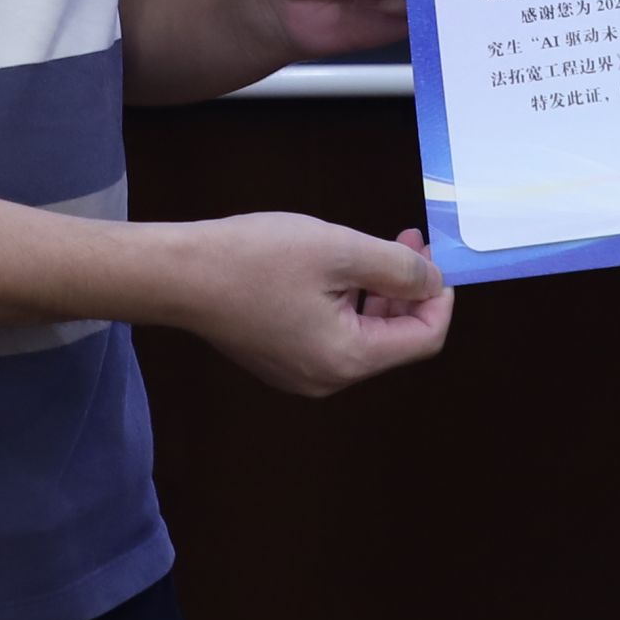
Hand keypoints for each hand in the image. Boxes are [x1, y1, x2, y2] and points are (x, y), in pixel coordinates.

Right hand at [170, 216, 453, 396]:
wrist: (180, 275)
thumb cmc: (256, 259)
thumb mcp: (340, 250)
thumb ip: (397, 268)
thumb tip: (433, 282)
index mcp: (348, 359)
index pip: (423, 340)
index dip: (439, 298)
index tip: (436, 258)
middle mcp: (327, 379)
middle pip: (394, 340)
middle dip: (409, 290)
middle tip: (409, 240)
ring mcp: (301, 374)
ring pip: (364, 336)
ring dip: (380, 292)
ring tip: (378, 247)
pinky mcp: (281, 360)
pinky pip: (334, 336)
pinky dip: (350, 303)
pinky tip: (339, 269)